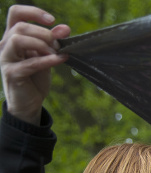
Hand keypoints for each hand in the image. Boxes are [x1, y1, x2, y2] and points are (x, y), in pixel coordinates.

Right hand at [0, 5, 69, 124]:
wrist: (30, 103)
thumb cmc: (36, 78)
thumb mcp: (47, 56)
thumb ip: (53, 42)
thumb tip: (65, 28)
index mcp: (13, 37)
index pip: (16, 14)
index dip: (33, 12)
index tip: (52, 20)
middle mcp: (5, 45)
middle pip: (20, 26)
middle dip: (44, 33)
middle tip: (57, 45)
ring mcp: (6, 59)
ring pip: (18, 39)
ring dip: (41, 44)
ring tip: (55, 54)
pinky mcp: (12, 73)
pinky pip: (29, 62)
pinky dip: (47, 60)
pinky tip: (59, 60)